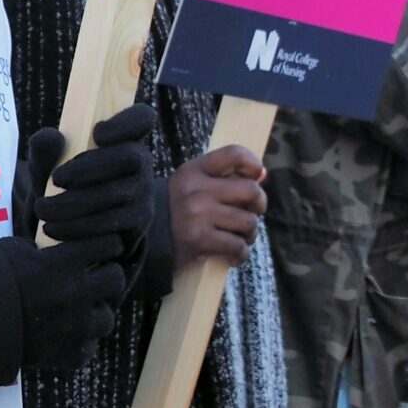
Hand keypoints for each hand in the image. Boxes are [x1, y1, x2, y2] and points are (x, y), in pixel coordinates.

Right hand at [0, 230, 127, 374]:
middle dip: (105, 277)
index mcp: (65, 264)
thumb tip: (57, 248)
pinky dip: (79, 342)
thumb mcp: (13, 251)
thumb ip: (43, 250)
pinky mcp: (68, 356)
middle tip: (92, 278)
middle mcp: (77, 295)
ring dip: (96, 312)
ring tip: (79, 311)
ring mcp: (76, 328)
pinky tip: (64, 336)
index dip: (104, 245)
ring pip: (107, 318)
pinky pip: (88, 348)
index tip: (97, 248)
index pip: (109, 245)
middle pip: (116, 280)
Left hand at [38, 105, 156, 255]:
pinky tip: (55, 230)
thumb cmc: (61, 188)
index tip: (97, 133)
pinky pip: (114, 227)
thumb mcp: (48, 168)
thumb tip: (51, 137)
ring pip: (118, 194)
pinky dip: (79, 229)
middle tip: (55, 179)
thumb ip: (45, 150)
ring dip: (76, 203)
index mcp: (123, 139)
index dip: (126, 122)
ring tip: (43, 210)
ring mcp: (143, 196)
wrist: (70, 232)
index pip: (142, 118)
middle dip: (88, 167)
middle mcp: (140, 165)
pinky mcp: (136, 228)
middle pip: (129, 156)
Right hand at [168, 144, 266, 265]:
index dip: (252, 163)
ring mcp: (197, 214)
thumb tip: (262, 174)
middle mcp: (196, 189)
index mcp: (194, 170)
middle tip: (252, 213)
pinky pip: (237, 246)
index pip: (234, 153)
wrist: (145, 240)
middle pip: (251, 190)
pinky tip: (233, 254)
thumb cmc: (176, 210)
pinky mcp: (198, 240)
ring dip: (250, 233)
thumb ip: (226, 177)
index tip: (256, 177)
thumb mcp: (193, 185)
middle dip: (259, 204)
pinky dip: (241, 254)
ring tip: (241, 237)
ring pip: (248, 222)